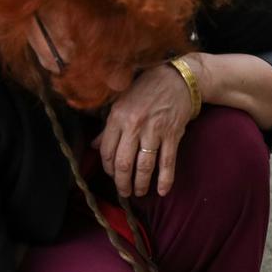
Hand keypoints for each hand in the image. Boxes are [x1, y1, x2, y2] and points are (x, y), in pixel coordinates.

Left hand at [95, 60, 197, 197]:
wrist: (177, 79)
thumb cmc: (146, 88)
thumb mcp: (121, 102)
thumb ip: (108, 125)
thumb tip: (95, 146)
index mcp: (118, 116)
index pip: (107, 151)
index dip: (108, 168)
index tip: (111, 175)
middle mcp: (134, 125)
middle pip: (124, 163)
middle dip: (122, 182)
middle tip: (124, 191)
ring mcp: (154, 131)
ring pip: (144, 166)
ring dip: (141, 184)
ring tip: (139, 192)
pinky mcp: (172, 135)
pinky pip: (167, 162)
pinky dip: (165, 179)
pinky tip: (162, 191)